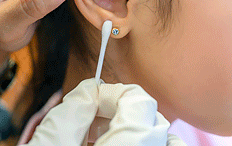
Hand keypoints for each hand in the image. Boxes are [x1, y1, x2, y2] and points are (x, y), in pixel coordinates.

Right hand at [23, 79, 186, 145]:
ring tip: (102, 139)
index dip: (112, 94)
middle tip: (92, 120)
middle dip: (120, 111)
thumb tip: (88, 91)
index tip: (91, 99)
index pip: (138, 102)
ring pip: (161, 139)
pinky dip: (143, 145)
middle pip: (151, 119)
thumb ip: (70, 116)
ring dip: (133, 129)